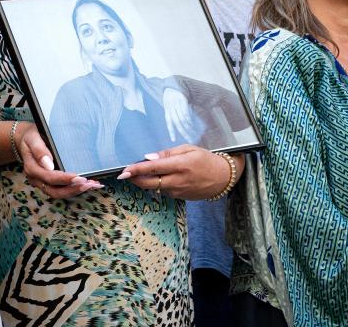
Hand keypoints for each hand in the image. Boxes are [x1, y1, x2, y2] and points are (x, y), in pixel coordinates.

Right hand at [17, 122, 102, 198]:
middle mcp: (37, 179)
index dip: (65, 179)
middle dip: (73, 189)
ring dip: (76, 190)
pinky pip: (62, 188)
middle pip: (55, 191)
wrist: (25, 139)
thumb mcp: (32, 138)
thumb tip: (49, 165)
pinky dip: (75, 188)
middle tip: (88, 184)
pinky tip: (89, 184)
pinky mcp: (50, 182)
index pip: (50, 178)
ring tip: (92, 185)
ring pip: (59, 192)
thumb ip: (39, 150)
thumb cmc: (30, 137)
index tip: (79, 178)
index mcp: (32, 169)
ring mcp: (43, 182)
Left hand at [116, 145, 231, 199]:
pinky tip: (162, 177)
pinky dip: (158, 184)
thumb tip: (149, 157)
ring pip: (155, 188)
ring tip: (145, 172)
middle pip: (149, 183)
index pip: (153, 168)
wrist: (223, 178)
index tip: (124, 171)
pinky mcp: (180, 197)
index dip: (136, 170)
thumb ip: (167, 153)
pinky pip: (164, 191)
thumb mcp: (188, 149)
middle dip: (135, 179)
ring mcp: (178, 191)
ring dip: (146, 181)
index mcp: (180, 165)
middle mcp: (178, 180)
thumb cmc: (206, 159)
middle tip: (124, 174)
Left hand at [162, 88, 193, 142]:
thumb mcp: (168, 106)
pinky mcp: (182, 100)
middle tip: (189, 139)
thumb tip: (179, 126)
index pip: (169, 123)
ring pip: (182, 119)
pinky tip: (191, 124)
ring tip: (192, 133)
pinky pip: (185, 112)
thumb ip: (172, 115)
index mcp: (167, 111)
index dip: (171, 131)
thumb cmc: (171, 98)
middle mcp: (171, 109)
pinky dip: (188, 120)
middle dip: (183, 132)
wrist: (173, 85)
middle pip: (177, 123)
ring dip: (188, 127)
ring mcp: (176, 105)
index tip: (173, 140)